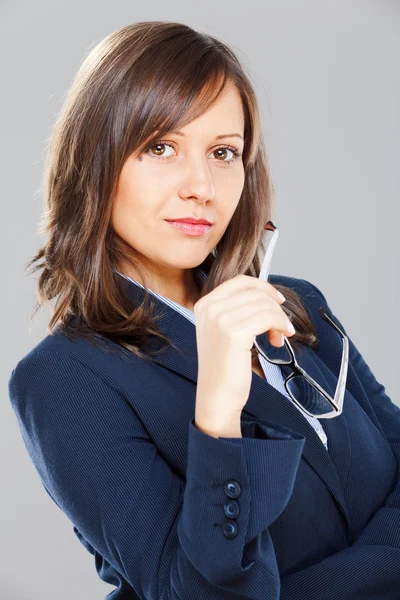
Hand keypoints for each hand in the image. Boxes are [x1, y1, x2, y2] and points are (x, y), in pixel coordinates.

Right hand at [194, 274, 294, 426]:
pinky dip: (280, 326)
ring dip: (279, 319)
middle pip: (255, 293)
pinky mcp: (234, 332)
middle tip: (280, 328)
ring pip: (265, 305)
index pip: (240, 282)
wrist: (216, 396)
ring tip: (278, 338)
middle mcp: (209, 308)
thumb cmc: (223, 367)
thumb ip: (237, 310)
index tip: (277, 300)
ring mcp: (220, 319)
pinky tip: (279, 339)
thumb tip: (267, 295)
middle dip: (274, 308)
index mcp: (204, 304)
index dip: (264, 288)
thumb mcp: (223, 330)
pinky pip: (269, 317)